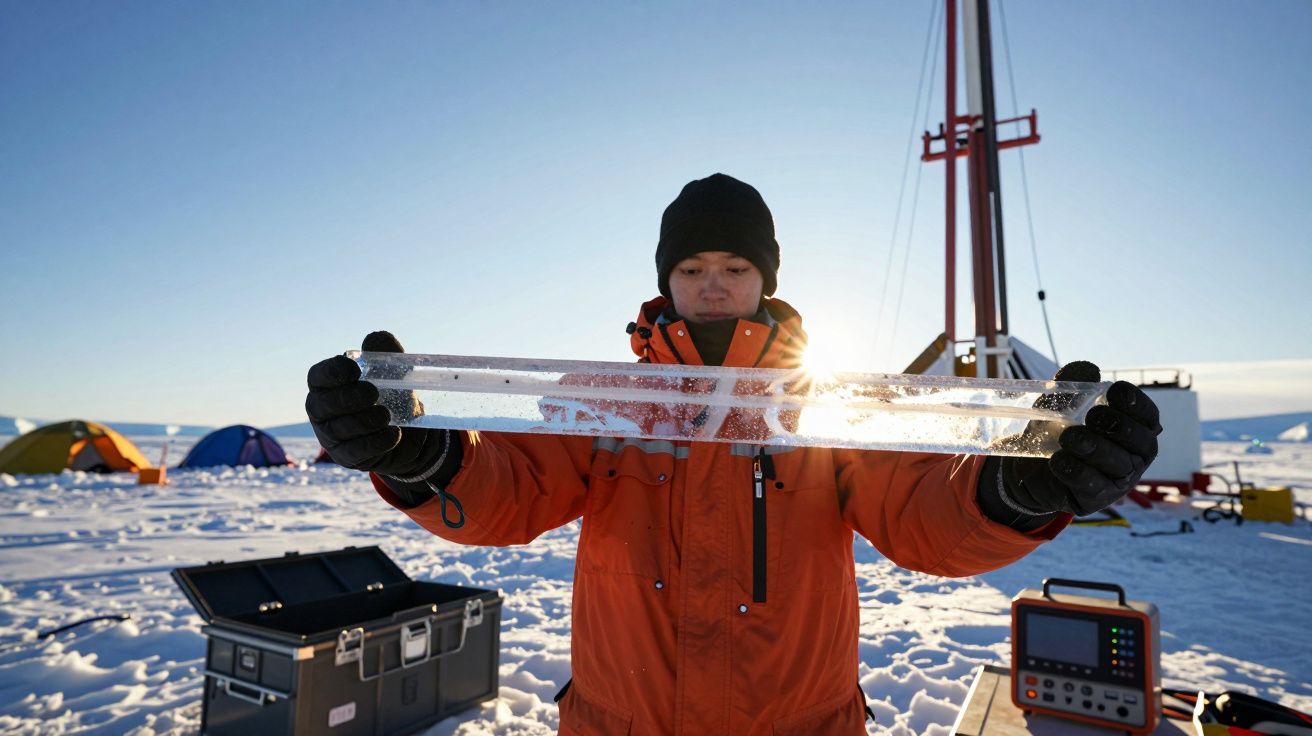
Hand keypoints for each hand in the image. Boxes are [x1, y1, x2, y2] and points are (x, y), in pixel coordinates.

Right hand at [305, 331, 449, 479]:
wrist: (412, 432)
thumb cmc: (392, 395)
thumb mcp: (394, 372)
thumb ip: (385, 352)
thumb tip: (375, 338)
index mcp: (328, 386)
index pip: (317, 377)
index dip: (332, 373)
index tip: (355, 370)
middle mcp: (322, 412)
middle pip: (320, 406)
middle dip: (347, 398)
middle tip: (374, 393)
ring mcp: (331, 437)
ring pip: (338, 430)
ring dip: (364, 421)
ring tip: (386, 414)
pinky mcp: (346, 458)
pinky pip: (354, 452)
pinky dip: (375, 442)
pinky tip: (393, 434)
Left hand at [1000, 361, 1161, 516]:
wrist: (1030, 468)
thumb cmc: (1058, 430)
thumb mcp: (1062, 404)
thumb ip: (1075, 384)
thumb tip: (1088, 369)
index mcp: (1135, 429)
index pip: (1148, 416)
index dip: (1137, 403)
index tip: (1115, 390)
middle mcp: (1136, 456)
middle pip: (1141, 442)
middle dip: (1119, 427)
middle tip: (1093, 416)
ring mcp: (1120, 480)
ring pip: (1118, 464)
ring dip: (1095, 449)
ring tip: (1069, 437)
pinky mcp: (1097, 498)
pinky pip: (1092, 485)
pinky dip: (1076, 471)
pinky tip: (1059, 460)